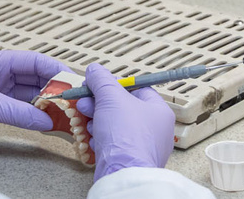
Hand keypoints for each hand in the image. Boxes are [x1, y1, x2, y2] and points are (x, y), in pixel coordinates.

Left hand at [0, 49, 67, 145]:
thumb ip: (15, 112)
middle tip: (74, 102)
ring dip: (43, 104)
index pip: (32, 61)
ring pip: (26, 95)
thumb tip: (46, 121)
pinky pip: (15, 109)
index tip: (74, 81)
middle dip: (53, 89)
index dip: (54, 70)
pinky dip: (30, 115)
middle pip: (32, 78)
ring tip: (64, 114)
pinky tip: (43, 122)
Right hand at [75, 63, 174, 180]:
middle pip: (123, 108)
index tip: (97, 85)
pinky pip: (114, 144)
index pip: (137, 89)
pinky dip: (101, 139)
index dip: (115, 85)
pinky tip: (93, 139)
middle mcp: (155, 129)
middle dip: (99, 104)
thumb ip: (101, 80)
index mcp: (158, 110)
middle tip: (85, 102)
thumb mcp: (110, 96)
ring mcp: (143, 146)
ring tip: (86, 120)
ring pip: (116, 126)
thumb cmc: (126, 135)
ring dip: (97, 121)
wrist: (122, 172)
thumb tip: (94, 70)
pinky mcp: (131, 160)